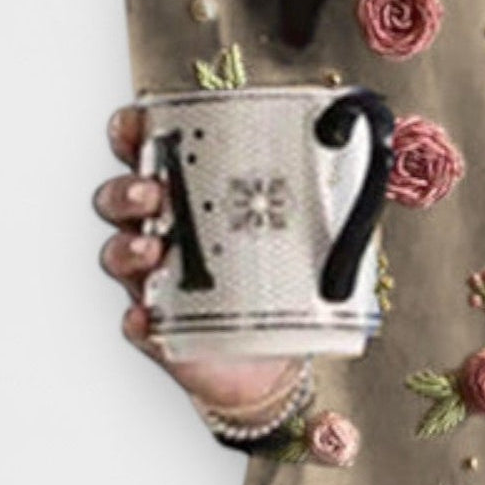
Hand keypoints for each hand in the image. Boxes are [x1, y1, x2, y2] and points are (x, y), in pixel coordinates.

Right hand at [94, 104, 306, 418]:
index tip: (136, 121)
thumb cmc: (280, 290)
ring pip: (119, 255)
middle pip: (122, 200)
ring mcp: (157, 284)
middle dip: (128, 189)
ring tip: (152, 247)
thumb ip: (330, 198)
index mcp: (192, 202)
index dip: (133, 134)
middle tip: (154, 192)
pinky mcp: (162, 332)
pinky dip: (138, 320)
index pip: (151, 157)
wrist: (271, 362)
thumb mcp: (309, 238)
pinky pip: (137, 324)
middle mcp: (165, 237)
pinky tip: (147, 318)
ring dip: (127, 246)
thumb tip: (365, 150)